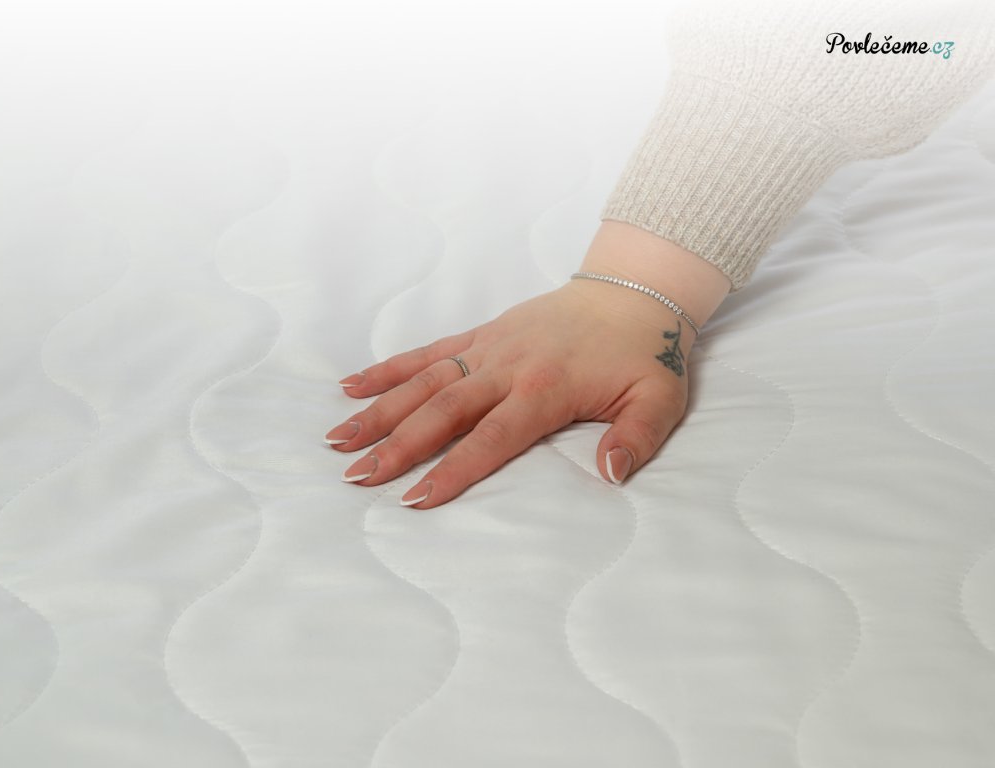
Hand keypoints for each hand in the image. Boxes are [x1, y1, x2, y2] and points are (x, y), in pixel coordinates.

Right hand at [325, 221, 730, 508]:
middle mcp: (507, 368)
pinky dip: (390, 369)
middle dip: (397, 445)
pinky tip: (352, 385)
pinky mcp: (481, 333)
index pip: (491, 438)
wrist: (632, 291)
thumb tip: (610, 475)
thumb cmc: (644, 353)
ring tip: (339, 439)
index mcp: (545, 390)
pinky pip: (429, 351)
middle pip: (442, 411)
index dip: (453, 470)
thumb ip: (635, 438)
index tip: (415, 499)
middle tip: (357, 476)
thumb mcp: (659, 399)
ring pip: (424, 381)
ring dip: (380, 410)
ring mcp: (488, 347)